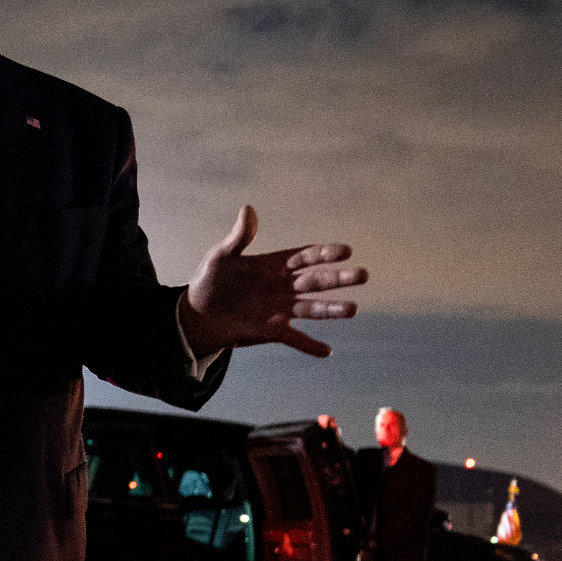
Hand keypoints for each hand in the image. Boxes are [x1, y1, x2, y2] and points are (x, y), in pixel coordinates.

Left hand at [178, 205, 366, 357]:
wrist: (198, 313)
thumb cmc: (210, 280)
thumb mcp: (221, 256)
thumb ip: (238, 237)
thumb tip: (247, 209)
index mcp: (275, 265)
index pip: (306, 256)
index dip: (325, 254)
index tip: (346, 251)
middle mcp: (284, 286)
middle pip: (316, 281)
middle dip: (339, 278)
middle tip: (363, 275)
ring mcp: (281, 309)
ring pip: (311, 308)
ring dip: (331, 310)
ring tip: (352, 310)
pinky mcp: (272, 330)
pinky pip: (294, 338)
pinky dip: (309, 345)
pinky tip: (326, 352)